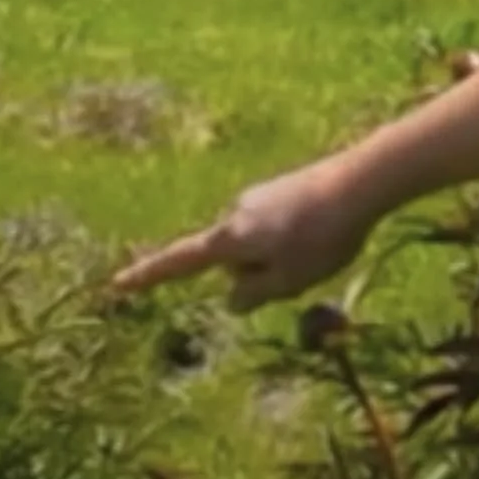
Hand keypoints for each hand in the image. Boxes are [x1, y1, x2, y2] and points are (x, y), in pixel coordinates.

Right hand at [110, 154, 386, 311]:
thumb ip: (253, 294)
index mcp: (230, 238)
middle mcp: (236, 212)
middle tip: (306, 267)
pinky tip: (330, 226)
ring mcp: (260, 195)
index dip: (149, 276)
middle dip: (262, 272)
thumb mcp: (288, 281)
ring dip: (284, 253)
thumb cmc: (323, 237)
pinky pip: (281, 226)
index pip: (180, 262)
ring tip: (324, 244)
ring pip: (262, 243)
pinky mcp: (284, 187)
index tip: (116, 284)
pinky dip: (299, 236)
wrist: (362, 181)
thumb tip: (232, 298)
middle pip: (236, 259)